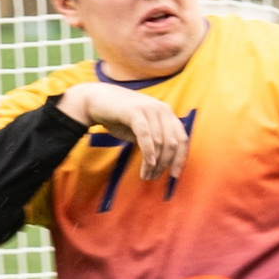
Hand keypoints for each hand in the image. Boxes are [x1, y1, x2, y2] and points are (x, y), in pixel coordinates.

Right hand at [59, 80, 189, 181]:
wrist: (96, 100)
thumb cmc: (121, 118)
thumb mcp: (144, 130)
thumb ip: (156, 141)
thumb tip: (165, 164)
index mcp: (167, 113)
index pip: (182, 138)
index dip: (180, 158)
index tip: (175, 176)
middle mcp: (162, 109)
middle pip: (172, 143)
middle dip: (164, 164)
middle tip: (154, 178)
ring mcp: (149, 108)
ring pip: (159, 142)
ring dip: (153, 163)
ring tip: (146, 176)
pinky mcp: (135, 111)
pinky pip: (145, 135)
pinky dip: (148, 151)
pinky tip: (148, 164)